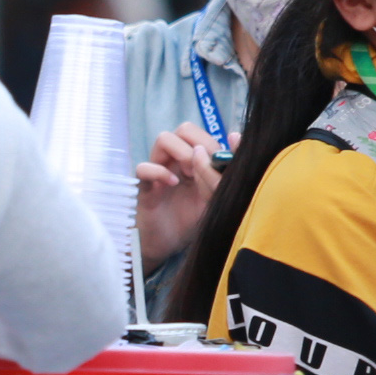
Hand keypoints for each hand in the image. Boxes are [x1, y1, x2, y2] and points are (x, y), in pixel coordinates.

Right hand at [134, 123, 221, 270]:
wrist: (168, 245)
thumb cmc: (192, 220)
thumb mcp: (215, 198)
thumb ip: (222, 175)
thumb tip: (230, 142)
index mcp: (195, 161)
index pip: (203, 134)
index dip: (214, 142)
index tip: (222, 161)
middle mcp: (176, 160)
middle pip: (185, 129)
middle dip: (199, 144)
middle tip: (203, 168)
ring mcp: (159, 170)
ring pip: (164, 138)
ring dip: (182, 153)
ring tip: (189, 175)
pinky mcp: (144, 185)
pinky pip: (144, 167)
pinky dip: (159, 172)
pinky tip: (173, 184)